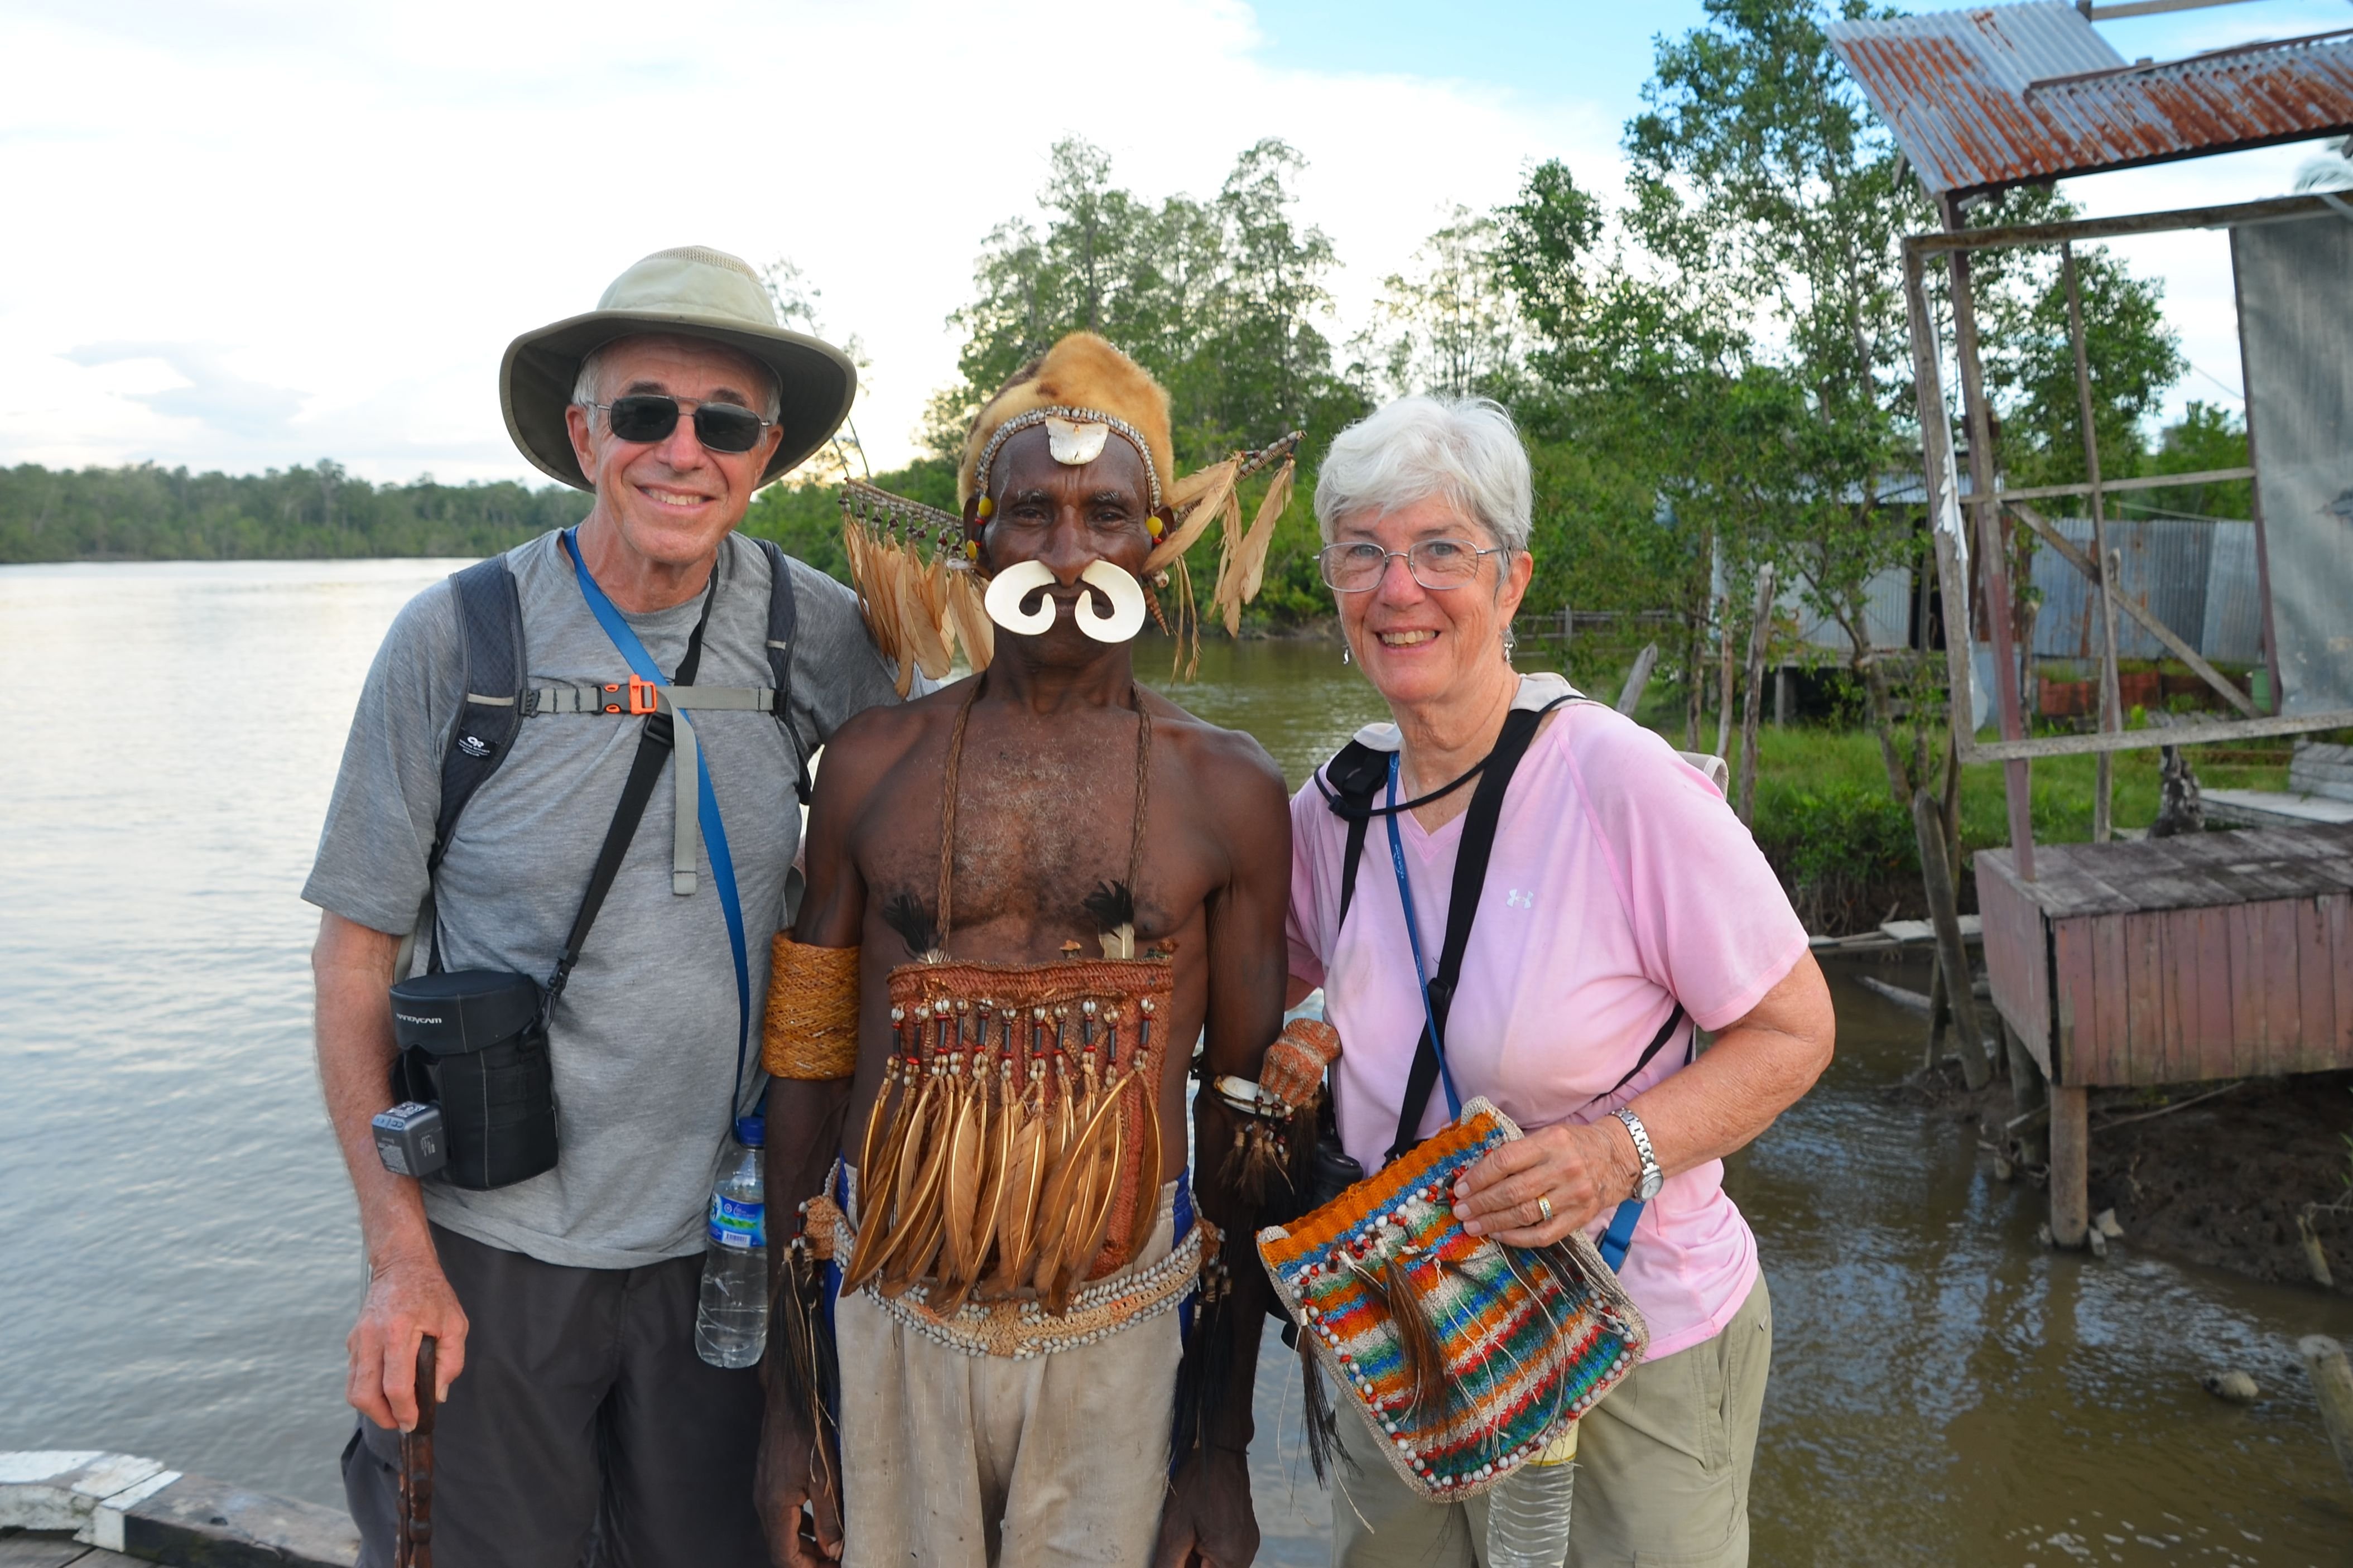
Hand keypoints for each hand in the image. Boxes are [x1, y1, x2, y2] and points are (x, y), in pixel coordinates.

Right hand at [346, 1253, 466, 1431]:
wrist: (402, 1266)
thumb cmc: (432, 1293)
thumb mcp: (455, 1323)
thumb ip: (450, 1361)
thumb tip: (436, 1395)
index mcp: (399, 1331)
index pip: (395, 1384)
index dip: (404, 1410)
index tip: (413, 1422)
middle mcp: (371, 1337)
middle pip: (365, 1394)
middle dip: (382, 1417)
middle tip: (402, 1421)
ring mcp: (358, 1340)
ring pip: (354, 1389)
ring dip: (372, 1408)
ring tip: (394, 1410)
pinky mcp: (352, 1341)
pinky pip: (354, 1376)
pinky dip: (367, 1391)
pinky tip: (386, 1390)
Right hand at [756, 1405, 841, 1566]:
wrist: (790, 1399)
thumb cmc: (808, 1434)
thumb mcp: (826, 1479)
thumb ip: (829, 1518)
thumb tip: (835, 1551)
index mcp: (776, 1507)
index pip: (785, 1556)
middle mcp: (765, 1503)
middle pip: (782, 1548)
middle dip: (808, 1560)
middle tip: (835, 1562)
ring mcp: (765, 1490)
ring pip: (782, 1531)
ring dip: (805, 1545)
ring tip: (832, 1548)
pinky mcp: (771, 1480)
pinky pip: (783, 1514)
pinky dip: (801, 1526)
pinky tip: (820, 1524)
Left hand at [1153, 1447, 1257, 1567]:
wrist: (1219, 1454)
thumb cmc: (1196, 1487)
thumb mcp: (1175, 1531)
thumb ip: (1169, 1564)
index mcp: (1229, 1559)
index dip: (1181, 1567)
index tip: (1173, 1552)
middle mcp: (1244, 1556)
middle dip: (1190, 1564)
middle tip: (1177, 1544)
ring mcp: (1248, 1545)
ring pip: (1216, 1565)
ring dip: (1197, 1559)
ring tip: (1186, 1535)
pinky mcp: (1246, 1535)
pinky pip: (1225, 1554)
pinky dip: (1208, 1550)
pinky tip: (1196, 1531)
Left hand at [1451, 1118, 1638, 1245]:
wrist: (1619, 1157)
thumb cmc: (1574, 1145)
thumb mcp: (1548, 1136)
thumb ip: (1518, 1153)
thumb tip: (1477, 1175)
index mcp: (1551, 1142)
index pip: (1505, 1160)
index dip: (1478, 1177)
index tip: (1460, 1188)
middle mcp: (1563, 1168)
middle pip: (1512, 1191)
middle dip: (1481, 1203)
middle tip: (1461, 1211)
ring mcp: (1574, 1195)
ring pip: (1525, 1214)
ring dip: (1493, 1222)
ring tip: (1473, 1226)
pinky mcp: (1581, 1217)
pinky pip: (1544, 1234)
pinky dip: (1517, 1238)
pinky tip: (1499, 1235)